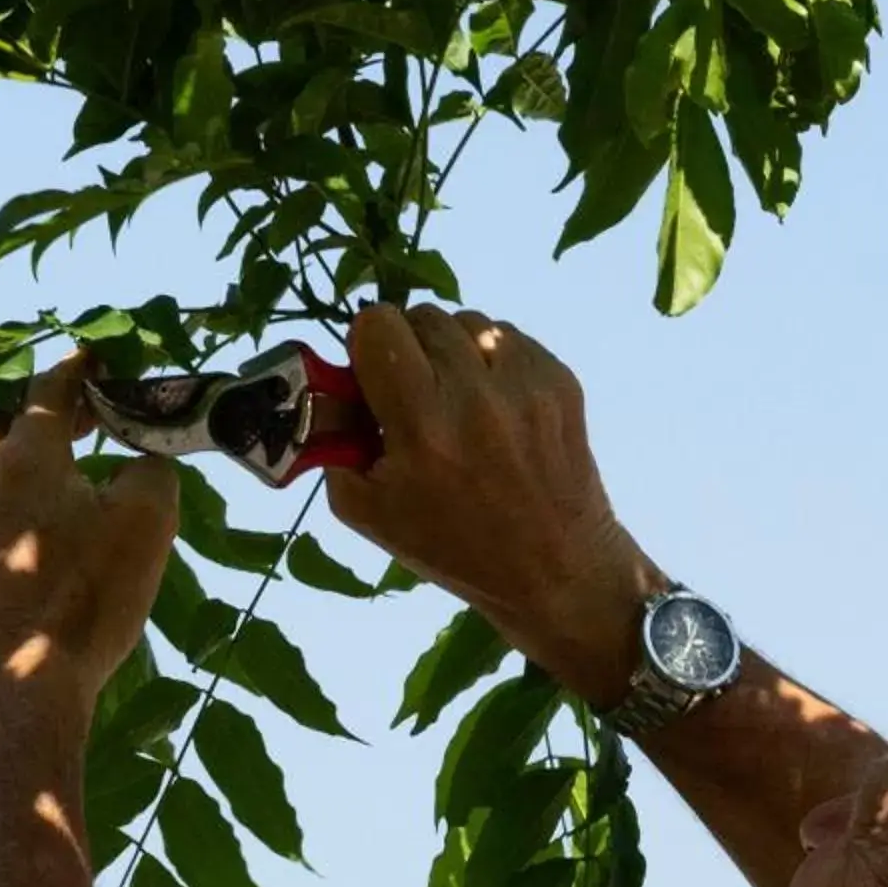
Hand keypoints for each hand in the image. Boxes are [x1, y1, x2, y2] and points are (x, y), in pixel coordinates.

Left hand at [0, 359, 179, 737]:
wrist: (18, 689)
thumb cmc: (88, 599)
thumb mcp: (149, 523)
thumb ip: (151, 472)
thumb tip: (142, 462)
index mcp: (28, 457)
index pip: (49, 390)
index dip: (77, 369)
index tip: (96, 357)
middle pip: (4, 428)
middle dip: (43, 416)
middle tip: (81, 421)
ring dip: (11, 468)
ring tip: (45, 482)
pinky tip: (14, 545)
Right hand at [325, 307, 657, 701]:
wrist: (555, 570)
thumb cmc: (451, 547)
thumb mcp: (367, 510)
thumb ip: (333, 440)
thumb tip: (326, 385)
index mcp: (423, 426)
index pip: (379, 325)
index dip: (368, 346)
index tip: (375, 377)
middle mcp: (476, 396)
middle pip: (423, 316)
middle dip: (410, 347)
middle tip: (416, 393)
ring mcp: (526, 384)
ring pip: (469, 321)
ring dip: (453, 351)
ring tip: (459, 401)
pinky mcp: (562, 380)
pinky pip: (509, 338)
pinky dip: (494, 362)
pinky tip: (496, 407)